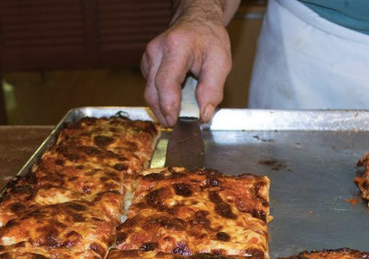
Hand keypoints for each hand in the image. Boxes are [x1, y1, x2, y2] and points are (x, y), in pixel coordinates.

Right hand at [141, 5, 231, 126]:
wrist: (196, 22)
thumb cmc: (209, 39)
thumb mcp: (221, 62)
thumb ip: (213, 89)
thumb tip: (203, 114)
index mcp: (177, 47)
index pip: (166, 81)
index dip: (169, 105)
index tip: (175, 121)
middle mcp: (157, 51)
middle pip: (153, 91)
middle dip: (164, 113)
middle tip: (178, 125)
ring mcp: (148, 58)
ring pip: (149, 93)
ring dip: (162, 109)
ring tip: (178, 116)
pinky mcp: (146, 65)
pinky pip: (151, 89)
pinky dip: (162, 99)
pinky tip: (175, 100)